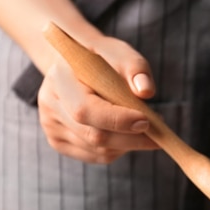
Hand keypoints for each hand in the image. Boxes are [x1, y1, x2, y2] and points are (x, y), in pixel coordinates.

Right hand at [37, 35, 158, 163]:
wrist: (77, 67)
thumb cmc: (103, 59)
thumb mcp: (121, 53)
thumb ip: (135, 68)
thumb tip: (146, 91)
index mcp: (59, 79)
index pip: (85, 110)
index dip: (118, 120)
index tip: (147, 121)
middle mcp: (50, 105)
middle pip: (93, 135)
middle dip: (131, 138)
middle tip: (159, 133)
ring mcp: (51, 127)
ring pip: (98, 150)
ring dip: (128, 144)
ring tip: (143, 126)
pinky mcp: (59, 143)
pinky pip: (96, 156)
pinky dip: (119, 148)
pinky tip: (126, 133)